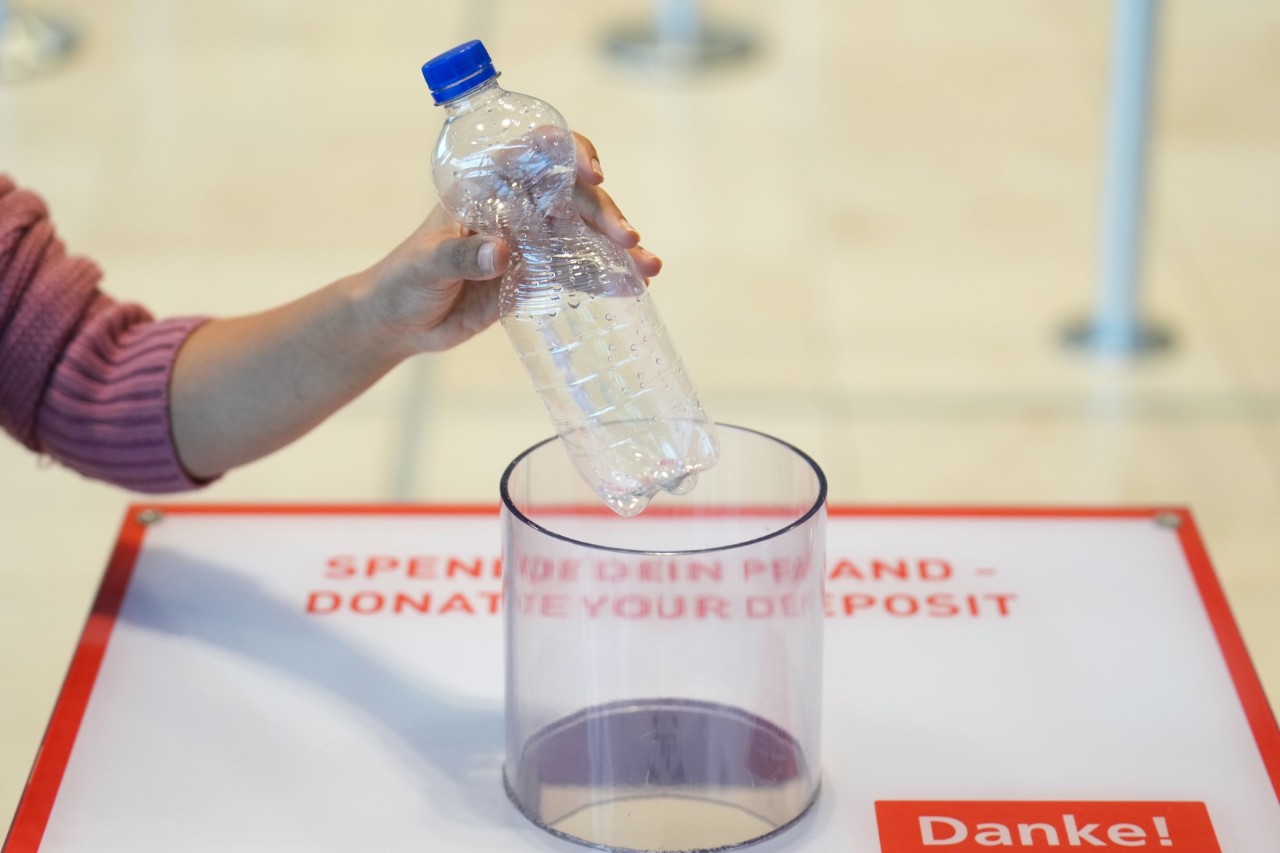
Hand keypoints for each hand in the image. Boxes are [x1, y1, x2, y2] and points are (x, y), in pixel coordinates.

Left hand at [366, 131, 662, 355]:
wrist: (399, 322)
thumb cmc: (403, 281)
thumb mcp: (425, 266)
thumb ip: (461, 257)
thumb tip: (501, 252)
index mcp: (488, 184)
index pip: (535, 152)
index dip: (569, 153)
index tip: (592, 172)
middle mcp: (517, 203)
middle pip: (572, 194)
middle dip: (604, 212)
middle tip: (627, 239)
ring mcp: (532, 238)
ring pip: (584, 231)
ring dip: (619, 247)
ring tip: (648, 268)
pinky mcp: (539, 272)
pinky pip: (579, 270)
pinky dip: (606, 277)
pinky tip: (633, 287)